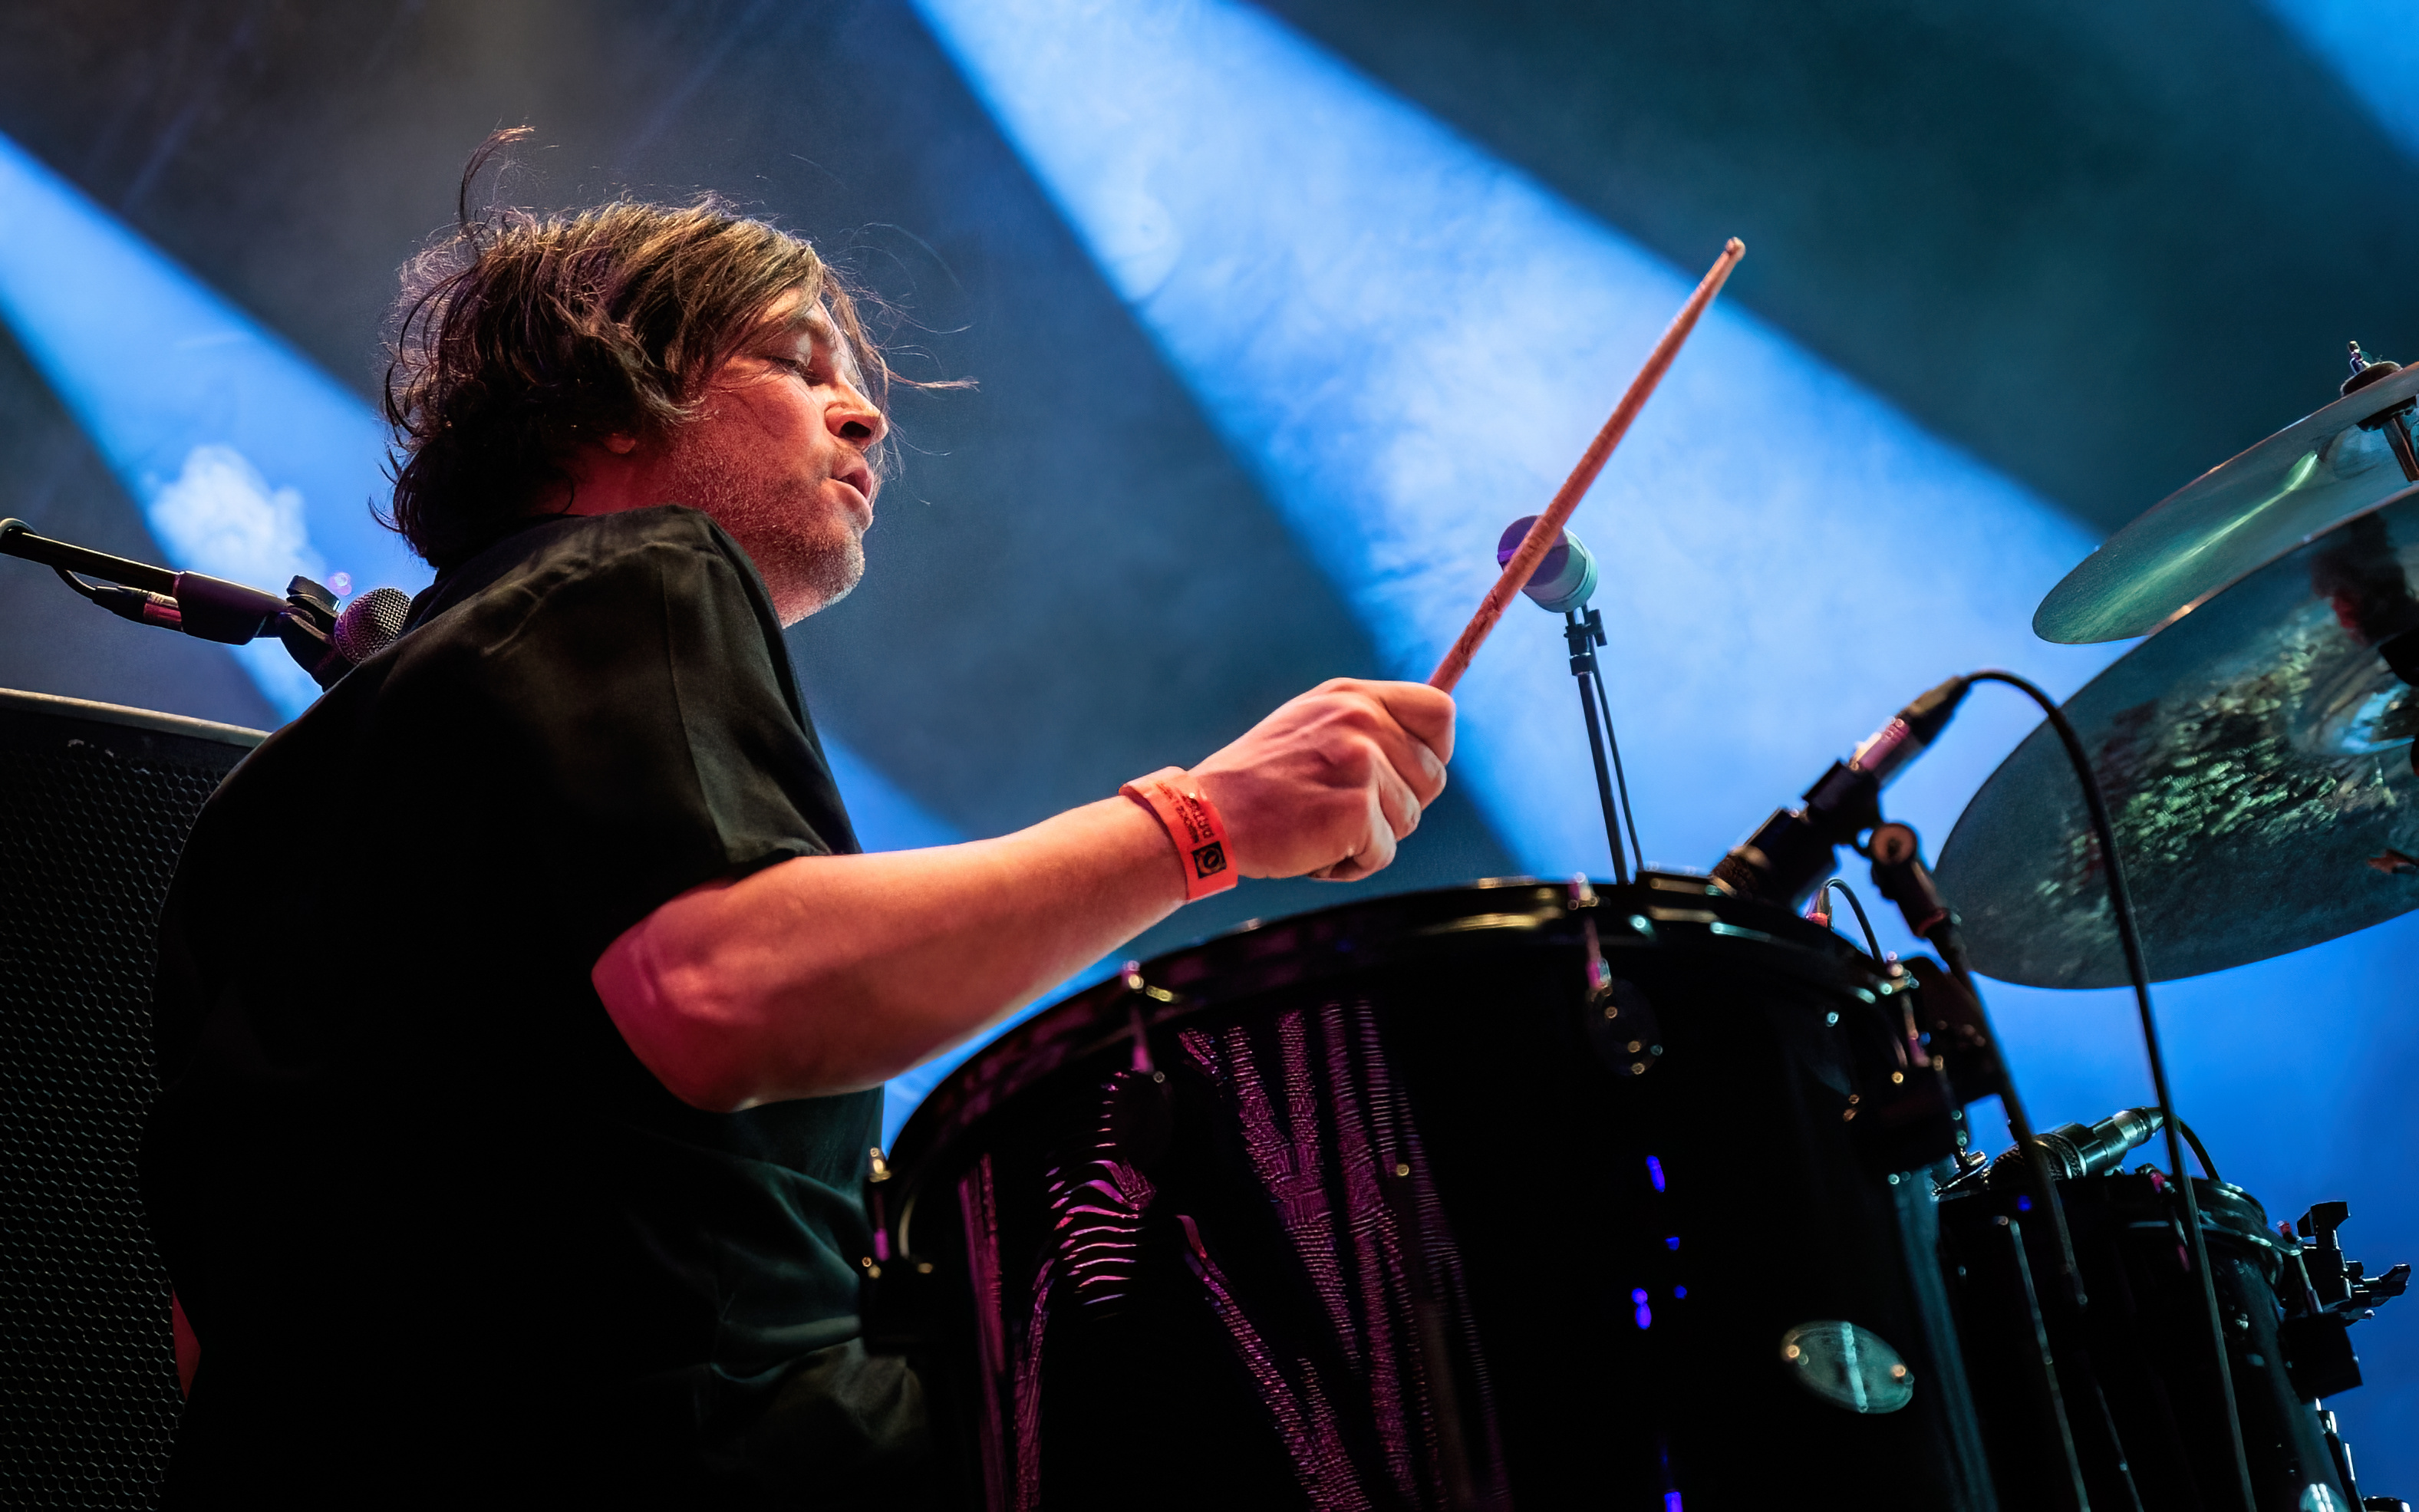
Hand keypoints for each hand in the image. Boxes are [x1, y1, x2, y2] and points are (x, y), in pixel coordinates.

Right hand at [1185, 679, 1454, 881]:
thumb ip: (1365, 726)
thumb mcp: (1312, 726)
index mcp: (1354, 697)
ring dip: (1370, 837)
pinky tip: (1312, 850)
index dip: (1437, 750)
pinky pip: (1384, 854)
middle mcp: (1362, 722)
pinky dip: (1352, 864)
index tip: (1410, 772)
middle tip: (1342, 808)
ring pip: (1409, 820)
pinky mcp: (1356, 811)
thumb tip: (1431, 748)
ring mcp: (1361, 765)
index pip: (1439, 712)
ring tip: (1317, 826)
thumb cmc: (1259, 781)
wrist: (1207, 815)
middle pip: (1433, 777)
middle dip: (1398, 805)